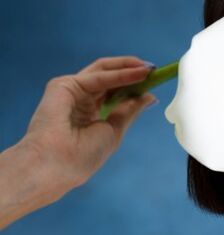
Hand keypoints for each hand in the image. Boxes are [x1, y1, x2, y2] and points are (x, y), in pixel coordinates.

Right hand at [22, 56, 156, 191]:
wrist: (56, 166)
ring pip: (104, 72)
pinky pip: (98, 77)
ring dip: (129, 68)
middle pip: (110, 78)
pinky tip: (139, 74)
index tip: (155, 80)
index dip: (134, 84)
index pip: (114, 92)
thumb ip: (129, 111)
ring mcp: (71, 91)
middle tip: (154, 70)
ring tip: (150, 69)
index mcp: (88, 113)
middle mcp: (79, 99)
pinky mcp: (64, 85)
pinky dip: (121, 74)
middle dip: (133, 72)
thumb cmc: (81, 157)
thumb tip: (150, 96)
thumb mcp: (114, 130)